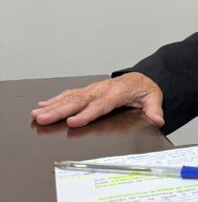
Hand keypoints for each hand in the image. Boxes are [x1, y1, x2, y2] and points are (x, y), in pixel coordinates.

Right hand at [31, 72, 163, 128]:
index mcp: (116, 93)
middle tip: (43, 118)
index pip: (100, 105)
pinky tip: (42, 105)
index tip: (72, 122)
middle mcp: (101, 90)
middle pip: (79, 102)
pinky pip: (69, 94)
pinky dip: (54, 99)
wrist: (139, 78)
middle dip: (60, 111)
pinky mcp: (87, 91)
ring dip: (52, 105)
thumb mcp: (154, 98)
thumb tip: (157, 119)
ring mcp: (92, 90)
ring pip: (70, 97)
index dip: (86, 114)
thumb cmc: (144, 90)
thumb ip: (154, 110)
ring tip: (37, 113)